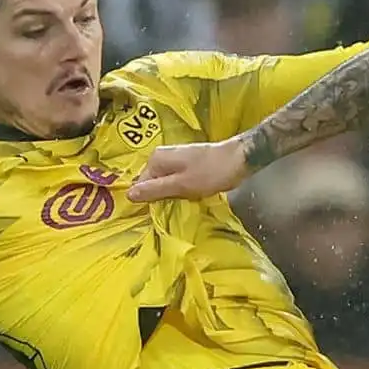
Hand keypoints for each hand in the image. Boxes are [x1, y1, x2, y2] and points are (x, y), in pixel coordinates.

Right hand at [126, 140, 250, 202]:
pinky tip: (191, 196)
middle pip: (152, 184)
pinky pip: (176, 181)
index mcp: (156, 160)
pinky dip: (181, 190)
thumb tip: (128, 195)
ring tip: (184, 202)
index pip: (140, 185)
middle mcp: (162, 156)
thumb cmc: (211, 172)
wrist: (239, 158)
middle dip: (161, 197)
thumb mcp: (181, 185)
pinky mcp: (187, 164)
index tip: (160, 212)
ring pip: (165, 184)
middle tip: (174, 207)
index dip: (148, 200)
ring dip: (172, 195)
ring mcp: (175, 159)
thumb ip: (155, 190)